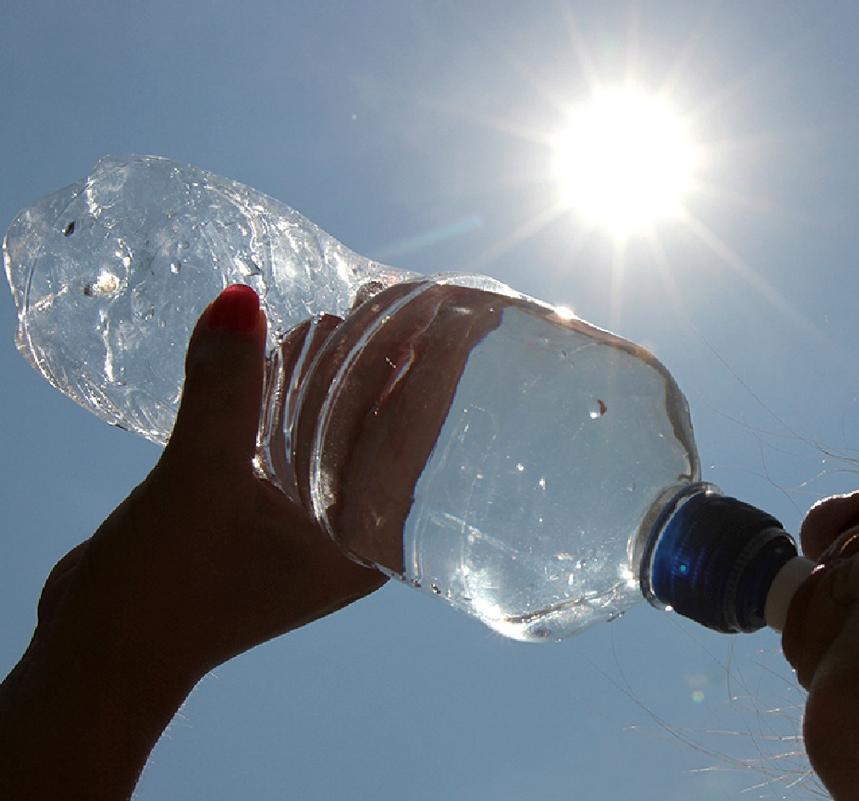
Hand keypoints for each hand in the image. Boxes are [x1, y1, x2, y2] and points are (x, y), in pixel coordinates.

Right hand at [1, 286, 384, 799]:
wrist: (99, 653)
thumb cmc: (161, 591)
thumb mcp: (198, 480)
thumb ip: (224, 390)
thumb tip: (242, 300)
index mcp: (362, 543)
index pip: (415, 443)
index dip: (432, 376)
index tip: (450, 315)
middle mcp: (349, 535)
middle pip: (384, 433)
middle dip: (386, 368)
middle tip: (391, 299)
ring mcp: (310, 528)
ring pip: (338, 436)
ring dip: (336, 380)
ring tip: (344, 316)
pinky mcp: (269, 517)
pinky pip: (295, 445)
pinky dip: (292, 402)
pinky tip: (286, 355)